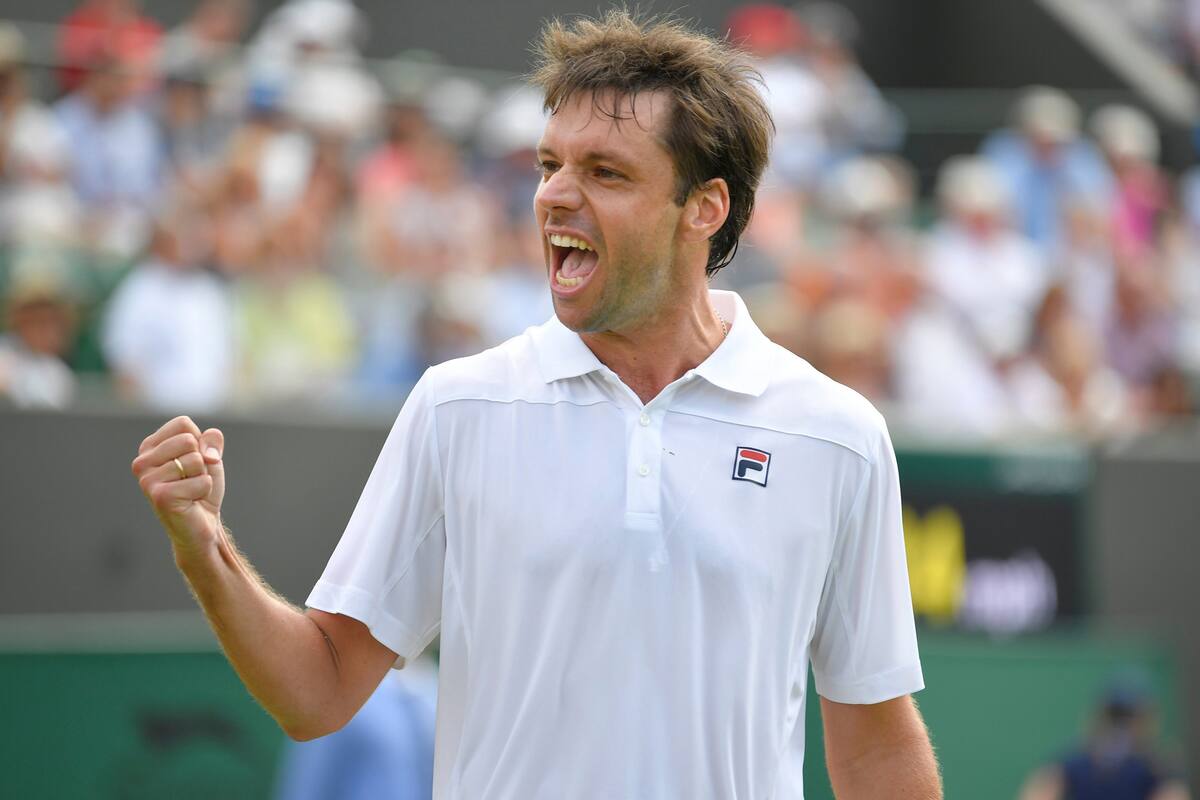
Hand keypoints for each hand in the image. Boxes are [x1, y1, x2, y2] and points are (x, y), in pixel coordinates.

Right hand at [132, 416, 225, 560]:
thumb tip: (206, 450)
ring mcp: (147, 480)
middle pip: (189, 440)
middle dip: (201, 460)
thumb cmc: (201, 488)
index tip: (192, 461)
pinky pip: (201, 481)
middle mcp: (142, 462)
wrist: (201, 525)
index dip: (198, 441)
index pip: (182, 424)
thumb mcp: (209, 457)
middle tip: (191, 479)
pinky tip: (191, 502)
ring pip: (196, 460)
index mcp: (149, 447)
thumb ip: (211, 440)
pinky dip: (204, 491)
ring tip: (190, 491)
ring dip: (202, 477)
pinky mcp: (160, 496)